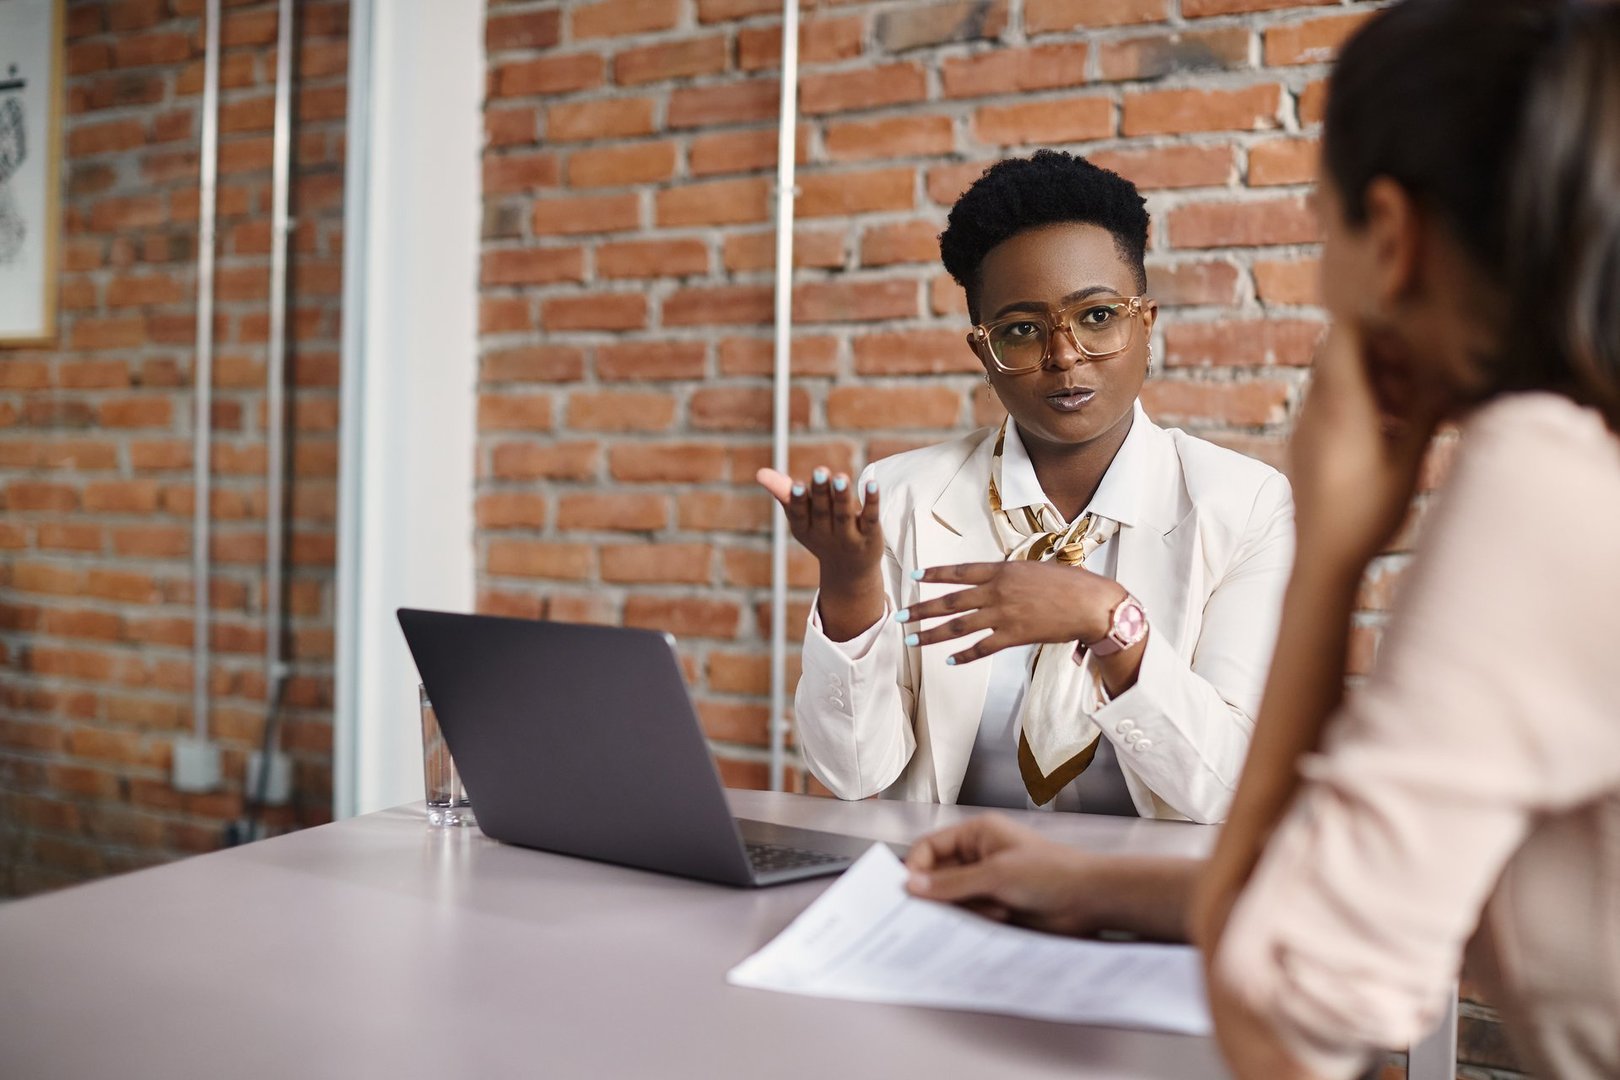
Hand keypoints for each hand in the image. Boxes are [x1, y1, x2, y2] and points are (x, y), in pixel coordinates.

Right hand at [757, 466, 885, 640]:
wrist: (850, 571)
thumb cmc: (821, 533)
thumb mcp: (801, 517)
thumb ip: (784, 493)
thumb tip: (760, 473)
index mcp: (805, 529)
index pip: (800, 515)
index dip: (799, 501)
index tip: (798, 484)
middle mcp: (826, 534)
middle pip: (822, 512)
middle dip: (821, 492)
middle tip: (821, 470)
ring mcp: (848, 537)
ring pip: (844, 515)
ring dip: (842, 496)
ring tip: (841, 477)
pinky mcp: (870, 535)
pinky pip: (870, 518)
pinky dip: (871, 502)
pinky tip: (872, 484)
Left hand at [900, 561, 1126, 663]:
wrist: (1091, 604)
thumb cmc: (1070, 584)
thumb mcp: (1035, 569)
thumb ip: (1010, 575)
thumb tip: (995, 579)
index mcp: (1002, 571)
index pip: (959, 572)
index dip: (935, 575)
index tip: (915, 576)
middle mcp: (997, 591)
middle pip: (950, 601)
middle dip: (921, 609)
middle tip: (900, 616)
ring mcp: (1003, 615)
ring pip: (958, 626)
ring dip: (932, 634)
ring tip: (913, 639)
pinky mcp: (1013, 636)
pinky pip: (982, 648)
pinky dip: (964, 655)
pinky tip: (949, 660)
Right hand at [905, 814, 1096, 935]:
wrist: (1090, 899)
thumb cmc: (1052, 873)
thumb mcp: (995, 875)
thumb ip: (951, 883)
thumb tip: (912, 885)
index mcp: (977, 834)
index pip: (930, 848)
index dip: (916, 869)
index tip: (908, 892)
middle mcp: (979, 856)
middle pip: (938, 876)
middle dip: (941, 894)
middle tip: (937, 910)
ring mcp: (988, 882)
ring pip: (953, 899)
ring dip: (965, 910)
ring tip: (992, 911)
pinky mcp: (997, 906)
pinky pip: (970, 916)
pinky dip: (975, 922)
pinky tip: (995, 921)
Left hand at [1289, 324, 1443, 574]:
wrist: (1321, 559)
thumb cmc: (1367, 514)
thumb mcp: (1410, 462)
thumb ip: (1428, 414)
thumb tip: (1449, 383)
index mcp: (1341, 404)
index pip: (1344, 332)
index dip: (1379, 333)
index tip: (1407, 361)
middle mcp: (1313, 409)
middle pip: (1339, 353)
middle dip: (1378, 361)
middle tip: (1408, 392)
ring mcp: (1302, 427)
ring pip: (1331, 381)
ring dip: (1368, 386)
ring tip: (1399, 417)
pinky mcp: (1300, 446)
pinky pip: (1323, 407)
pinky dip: (1352, 407)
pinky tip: (1380, 439)